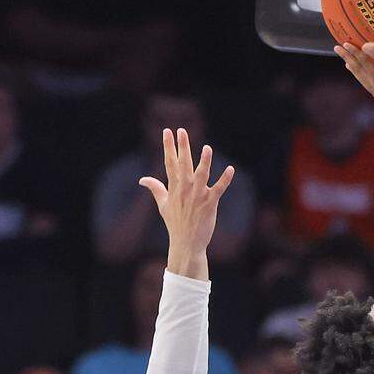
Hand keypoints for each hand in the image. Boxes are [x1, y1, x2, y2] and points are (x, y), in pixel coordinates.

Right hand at [139, 128, 234, 279]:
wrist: (186, 243)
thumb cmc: (175, 224)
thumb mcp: (163, 205)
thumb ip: (155, 189)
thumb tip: (142, 179)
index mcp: (174, 188)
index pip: (170, 163)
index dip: (169, 147)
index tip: (167, 132)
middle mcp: (185, 189)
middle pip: (183, 164)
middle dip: (182, 147)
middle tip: (181, 130)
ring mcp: (197, 196)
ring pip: (201, 175)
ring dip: (204, 161)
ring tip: (207, 148)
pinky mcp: (210, 204)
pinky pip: (219, 189)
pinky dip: (225, 180)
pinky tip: (230, 169)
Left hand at [335, 42, 373, 130]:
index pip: (365, 63)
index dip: (355, 52)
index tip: (345, 43)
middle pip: (358, 70)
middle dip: (348, 57)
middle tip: (337, 47)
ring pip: (360, 77)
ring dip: (353, 67)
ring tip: (345, 60)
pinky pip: (366, 83)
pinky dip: (360, 76)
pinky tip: (362, 75)